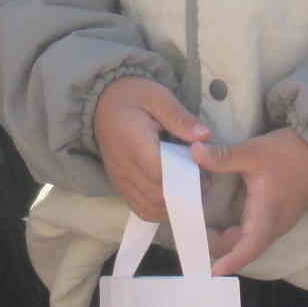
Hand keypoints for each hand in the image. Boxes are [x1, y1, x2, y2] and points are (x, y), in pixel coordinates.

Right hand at [92, 77, 207, 222]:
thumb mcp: (157, 96)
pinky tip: (173, 197)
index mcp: (134, 143)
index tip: (205, 173)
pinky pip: (140, 209)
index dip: (186, 179)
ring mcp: (120, 180)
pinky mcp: (120, 186)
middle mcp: (124, 167)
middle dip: (184, 194)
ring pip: (149, 208)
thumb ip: (179, 117)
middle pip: (157, 196)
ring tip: (190, 189)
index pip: (161, 174)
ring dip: (173, 205)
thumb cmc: (132, 97)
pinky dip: (159, 210)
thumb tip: (204, 136)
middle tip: (203, 181)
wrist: (102, 104)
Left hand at [193, 129, 307, 277]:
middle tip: (195, 239)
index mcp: (267, 216)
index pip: (248, 248)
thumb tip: (194, 151)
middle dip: (221, 249)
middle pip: (245, 247)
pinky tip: (224, 225)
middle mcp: (275, 226)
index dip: (231, 261)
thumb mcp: (253, 152)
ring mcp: (279, 222)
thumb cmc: (288, 154)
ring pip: (251, 241)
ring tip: (204, 233)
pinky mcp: (281, 216)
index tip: (213, 271)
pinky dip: (239, 235)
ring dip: (230, 242)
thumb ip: (223, 156)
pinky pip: (258, 233)